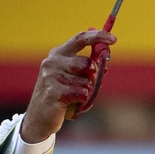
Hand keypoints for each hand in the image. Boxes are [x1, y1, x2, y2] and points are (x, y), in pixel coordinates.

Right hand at [20, 29, 117, 143]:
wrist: (40, 117)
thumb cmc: (62, 95)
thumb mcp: (75, 78)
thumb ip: (89, 68)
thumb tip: (105, 59)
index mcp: (59, 54)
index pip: (80, 38)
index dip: (98, 37)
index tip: (114, 39)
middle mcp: (52, 61)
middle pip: (87, 63)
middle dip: (93, 77)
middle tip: (86, 86)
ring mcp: (50, 76)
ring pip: (86, 81)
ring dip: (86, 91)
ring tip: (74, 96)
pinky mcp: (53, 91)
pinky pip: (81, 94)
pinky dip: (82, 101)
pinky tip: (71, 103)